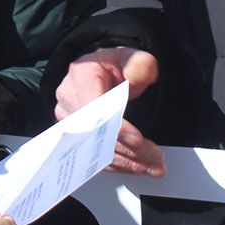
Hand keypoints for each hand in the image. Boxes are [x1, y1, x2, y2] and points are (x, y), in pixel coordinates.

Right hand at [55, 47, 163, 176]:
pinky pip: (95, 156)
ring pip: (95, 150)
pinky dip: (120, 164)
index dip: (116, 127)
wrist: (103, 71)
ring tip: (154, 166)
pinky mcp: (74, 136)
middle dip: (128, 150)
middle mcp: (68, 97)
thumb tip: (136, 78)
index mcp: (80, 74)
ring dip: (127, 162)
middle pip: (95, 134)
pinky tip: (141, 167)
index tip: (138, 141)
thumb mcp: (132, 57)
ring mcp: (68, 119)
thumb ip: (139, 64)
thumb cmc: (116, 65)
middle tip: (156, 159)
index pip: (95, 108)